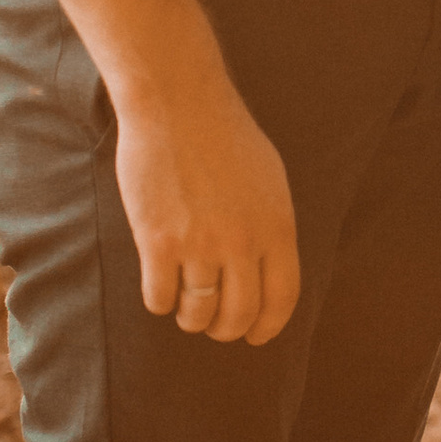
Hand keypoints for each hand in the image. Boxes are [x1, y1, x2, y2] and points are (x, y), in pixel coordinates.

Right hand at [113, 69, 300, 348]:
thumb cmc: (224, 137)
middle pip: (239, 314)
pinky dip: (160, 302)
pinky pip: (160, 297)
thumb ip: (271, 226)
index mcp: (277, 227)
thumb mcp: (270, 180)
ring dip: (192, 319)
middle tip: (215, 327)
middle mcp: (242, 242)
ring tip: (187, 311)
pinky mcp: (158, 242)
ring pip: (198, 313)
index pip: (282, 298)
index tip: (256, 336)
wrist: (178, 104)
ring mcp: (199, 244)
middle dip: (227, 330)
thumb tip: (268, 269)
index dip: (268, 326)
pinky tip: (160, 290)